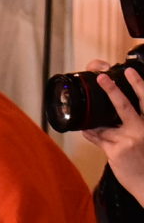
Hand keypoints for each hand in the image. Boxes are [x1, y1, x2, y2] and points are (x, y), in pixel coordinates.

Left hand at [81, 62, 143, 198]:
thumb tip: (113, 115)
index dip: (139, 84)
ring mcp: (128, 140)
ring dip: (93, 121)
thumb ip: (137, 124)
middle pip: (125, 106)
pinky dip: (90, 132)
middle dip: (112, 90)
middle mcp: (142, 129)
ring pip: (103, 124)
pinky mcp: (115, 151)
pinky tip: (85, 129)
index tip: (130, 71)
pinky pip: (97, 137)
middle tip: (102, 77)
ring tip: (88, 119)